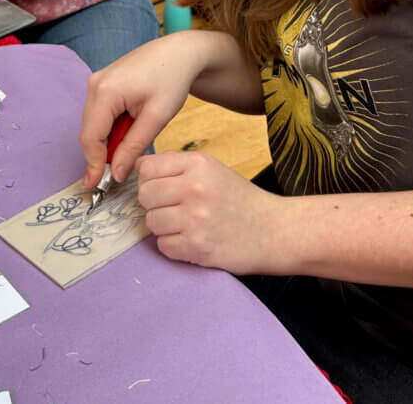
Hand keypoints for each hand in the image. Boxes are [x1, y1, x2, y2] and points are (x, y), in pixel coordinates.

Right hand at [80, 35, 204, 189]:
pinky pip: (99, 113)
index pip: (91, 138)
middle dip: (100, 155)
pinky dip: (109, 128)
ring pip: (93, 123)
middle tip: (116, 176)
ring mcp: (97, 81)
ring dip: (106, 141)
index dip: (93, 164)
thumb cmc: (172, 80)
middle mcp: (95, 84)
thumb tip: (116, 173)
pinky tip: (127, 133)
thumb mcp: (156, 117)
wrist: (179, 53)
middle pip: (89, 131)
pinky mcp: (103, 82)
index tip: (96, 187)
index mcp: (105, 91)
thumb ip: (133, 146)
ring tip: (127, 151)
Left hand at [136, 150, 272, 274]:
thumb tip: (138, 165)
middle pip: (144, 196)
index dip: (149, 180)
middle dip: (154, 204)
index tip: (160, 188)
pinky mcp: (197, 247)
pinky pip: (163, 246)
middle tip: (173, 209)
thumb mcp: (212, 169)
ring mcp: (195, 219)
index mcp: (198, 164)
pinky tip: (191, 240)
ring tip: (185, 225)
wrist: (274, 231)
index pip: (147, 168)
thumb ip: (176, 164)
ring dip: (163, 227)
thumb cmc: (240, 199)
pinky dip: (174, 246)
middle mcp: (195, 188)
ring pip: (151, 222)